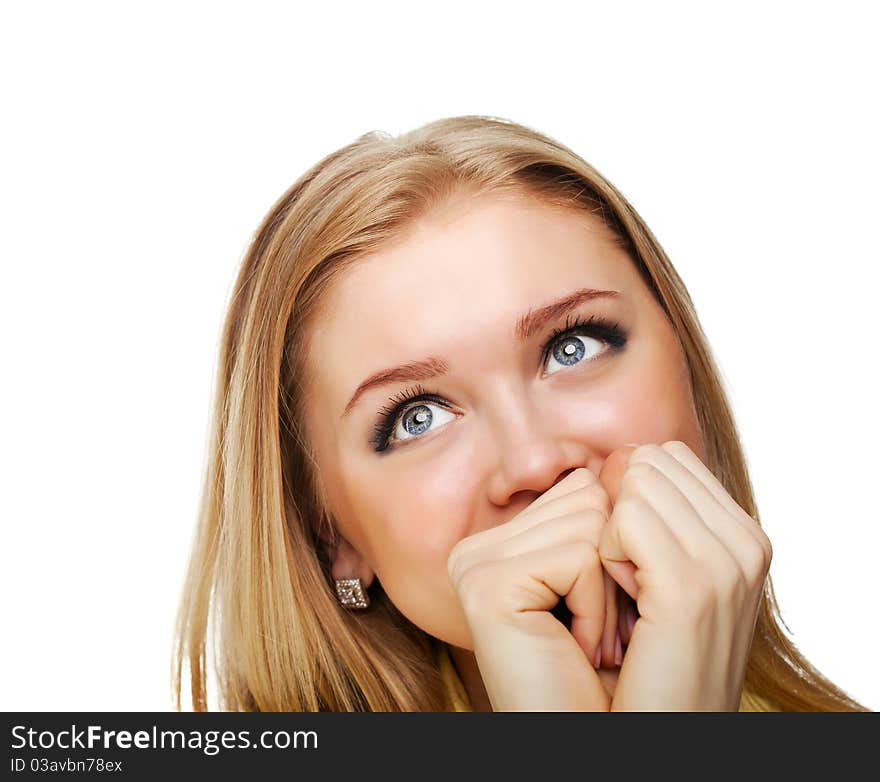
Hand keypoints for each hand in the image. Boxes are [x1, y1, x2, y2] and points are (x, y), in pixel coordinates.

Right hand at [447, 466, 616, 710]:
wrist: (600, 746)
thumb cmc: (617, 676)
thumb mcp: (616, 579)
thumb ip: (608, 513)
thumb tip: (628, 455)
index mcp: (506, 541)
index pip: (588, 487)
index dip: (623, 548)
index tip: (608, 612)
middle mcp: (483, 547)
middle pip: (591, 496)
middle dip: (618, 567)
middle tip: (601, 633)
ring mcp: (476, 563)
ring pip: (591, 519)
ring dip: (612, 593)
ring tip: (587, 642)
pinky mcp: (485, 583)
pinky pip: (579, 555)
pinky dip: (597, 608)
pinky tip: (573, 648)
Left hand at [598, 441, 772, 710]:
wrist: (660, 738)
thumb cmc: (648, 662)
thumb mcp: (663, 580)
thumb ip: (658, 520)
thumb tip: (618, 461)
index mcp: (744, 537)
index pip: (666, 456)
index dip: (627, 495)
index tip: (629, 559)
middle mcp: (746, 543)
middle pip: (648, 460)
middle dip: (619, 508)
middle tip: (624, 578)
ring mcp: (727, 562)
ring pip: (634, 481)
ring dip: (609, 533)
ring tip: (626, 593)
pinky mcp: (694, 586)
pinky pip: (623, 518)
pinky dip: (602, 554)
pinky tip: (620, 602)